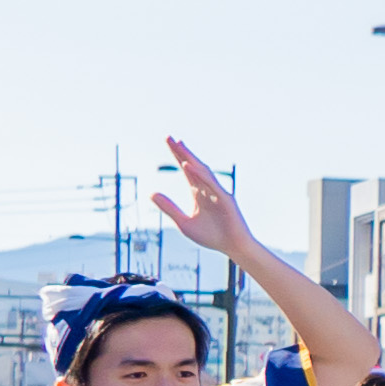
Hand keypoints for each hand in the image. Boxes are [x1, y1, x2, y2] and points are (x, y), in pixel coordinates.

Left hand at [152, 135, 261, 270]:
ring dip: (190, 158)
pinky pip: (210, 183)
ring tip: (178, 145)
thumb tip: (151, 193)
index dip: (177, 156)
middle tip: (168, 137)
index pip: (186, 170)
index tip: (168, 142)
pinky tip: (186, 165)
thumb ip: (168, 207)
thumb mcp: (184, 223)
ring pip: (202, 171)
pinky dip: (198, 174)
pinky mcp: (225, 199)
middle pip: (193, 165)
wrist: (233, 247)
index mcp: (198, 193)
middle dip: (181, 151)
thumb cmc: (212, 236)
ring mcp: (218, 192)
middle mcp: (208, 188)